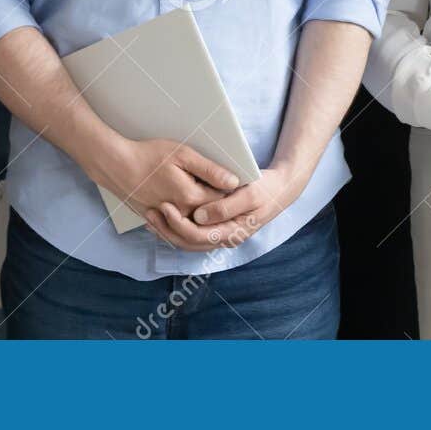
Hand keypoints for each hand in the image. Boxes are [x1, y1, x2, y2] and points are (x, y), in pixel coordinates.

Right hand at [92, 137, 238, 240]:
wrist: (116, 166)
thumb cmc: (149, 156)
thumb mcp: (183, 155)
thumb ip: (210, 170)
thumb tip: (233, 182)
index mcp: (191, 197)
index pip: (222, 201)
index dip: (231, 193)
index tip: (236, 184)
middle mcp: (181, 214)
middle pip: (209, 216)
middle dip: (220, 207)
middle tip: (225, 191)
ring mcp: (167, 219)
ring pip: (194, 223)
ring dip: (205, 216)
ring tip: (207, 198)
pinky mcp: (157, 220)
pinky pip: (178, 226)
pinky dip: (187, 220)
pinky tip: (191, 208)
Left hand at [145, 165, 306, 251]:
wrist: (280, 189)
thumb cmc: (266, 188)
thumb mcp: (249, 194)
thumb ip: (224, 207)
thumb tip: (199, 217)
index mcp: (233, 233)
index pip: (197, 236)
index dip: (177, 224)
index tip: (164, 207)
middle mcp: (225, 239)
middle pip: (188, 243)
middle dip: (167, 230)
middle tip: (149, 213)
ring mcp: (221, 235)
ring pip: (188, 241)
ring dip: (168, 230)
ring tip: (150, 216)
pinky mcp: (218, 228)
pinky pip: (193, 233)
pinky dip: (177, 226)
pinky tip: (165, 216)